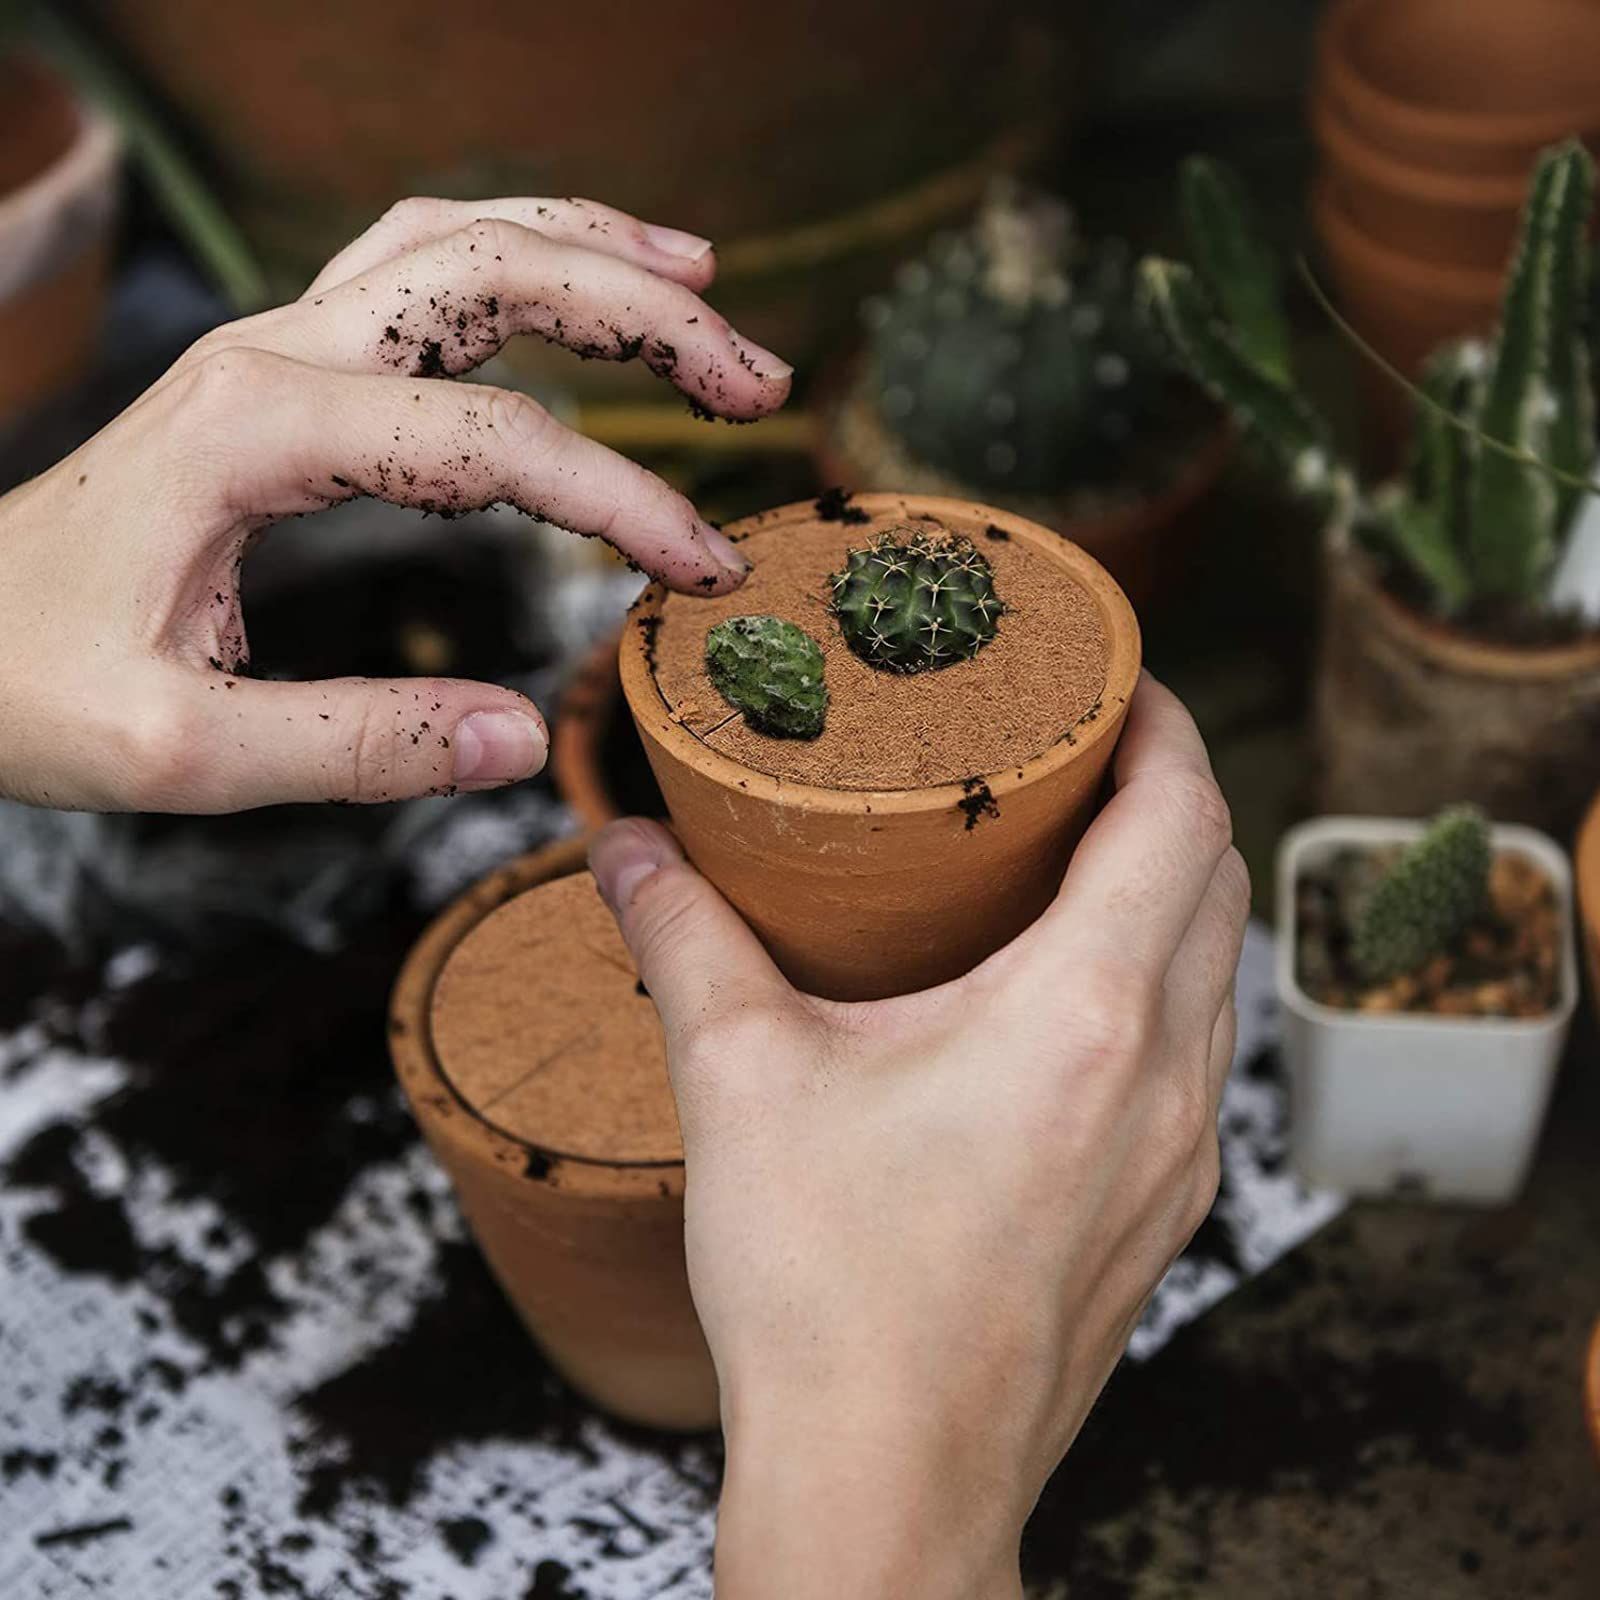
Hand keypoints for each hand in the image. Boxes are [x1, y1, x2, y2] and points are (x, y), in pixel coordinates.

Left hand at [0, 196, 789, 811]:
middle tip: (759, 380)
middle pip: (495, 273)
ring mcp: (275, 344)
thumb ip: (357, 749)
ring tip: (706, 280)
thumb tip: (521, 741)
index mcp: (258, 431)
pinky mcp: (281, 368)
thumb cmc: (26, 685)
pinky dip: (516, 256)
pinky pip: (415, 270)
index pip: (495, 440)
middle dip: (647, 313)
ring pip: (459, 241)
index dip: (622, 500)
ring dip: (592, 250)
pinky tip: (575, 280)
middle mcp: (274, 354)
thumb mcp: (182, 753)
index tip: (702, 574)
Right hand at [589, 675, 1247, 1598]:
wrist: (887, 1486)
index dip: (1163, 722)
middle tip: (1079, 749)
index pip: (1182, 814)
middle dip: (1167, 790)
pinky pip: (1197, 1053)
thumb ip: (681, 940)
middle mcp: (1164, 1077)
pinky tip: (1071, 995)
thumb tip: (625, 849)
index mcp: (1083, 1014)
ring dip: (1171, 888)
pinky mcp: (1162, 1213)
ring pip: (1217, 970)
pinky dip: (1161, 982)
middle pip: (1217, 878)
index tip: (1114, 676)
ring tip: (1075, 852)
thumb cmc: (826, 1293)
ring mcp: (1180, 1155)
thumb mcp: (739, 1083)